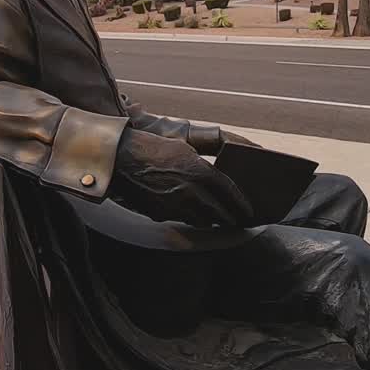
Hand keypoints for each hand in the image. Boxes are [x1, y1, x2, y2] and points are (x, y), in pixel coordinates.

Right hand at [112, 128, 251, 227]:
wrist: (121, 158)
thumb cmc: (152, 148)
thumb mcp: (184, 149)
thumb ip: (202, 166)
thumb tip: (215, 178)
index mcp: (200, 171)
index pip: (229, 193)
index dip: (241, 204)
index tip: (248, 213)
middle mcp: (191, 191)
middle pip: (219, 212)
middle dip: (230, 218)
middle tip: (237, 221)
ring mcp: (176, 205)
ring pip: (202, 221)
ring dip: (210, 220)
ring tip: (215, 218)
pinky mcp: (161, 214)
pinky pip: (181, 220)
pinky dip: (188, 218)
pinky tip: (189, 213)